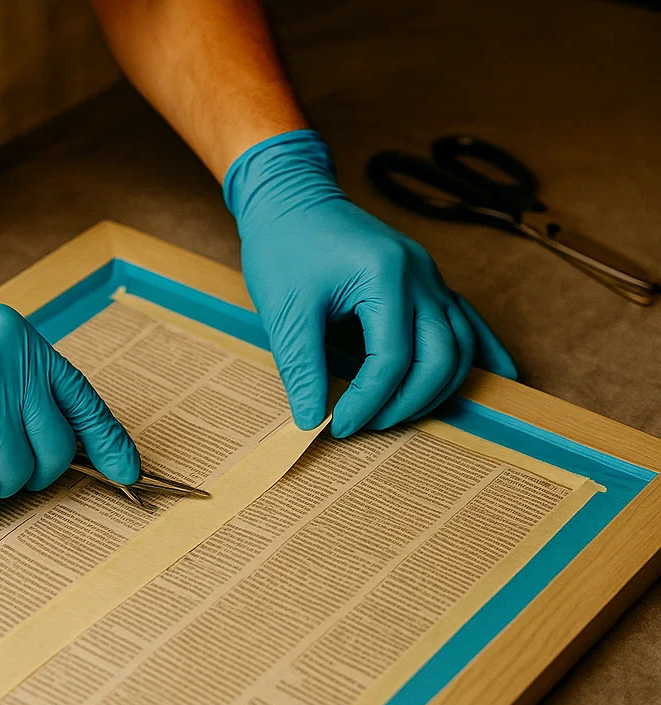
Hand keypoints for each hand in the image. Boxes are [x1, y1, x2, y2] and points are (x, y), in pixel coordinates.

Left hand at [224, 130, 517, 435]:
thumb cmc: (285, 246)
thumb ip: (303, 368)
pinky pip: (468, 322)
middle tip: (368, 426)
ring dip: (436, 390)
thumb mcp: (286, 311)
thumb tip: (311, 420)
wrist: (291, 198)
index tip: (336, 426)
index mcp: (386, 277)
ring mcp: (430, 277)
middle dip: (405, 404)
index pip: (390, 360)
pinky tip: (500, 378)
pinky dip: (481, 354)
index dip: (366, 402)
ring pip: (460, 346)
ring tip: (398, 415)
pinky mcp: (429, 281)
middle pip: (438, 358)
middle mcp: (420, 275)